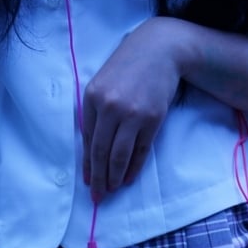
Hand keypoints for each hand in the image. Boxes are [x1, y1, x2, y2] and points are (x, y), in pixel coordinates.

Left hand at [82, 18, 183, 200]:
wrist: (159, 50)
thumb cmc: (128, 67)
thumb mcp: (103, 83)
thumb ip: (96, 112)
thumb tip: (92, 148)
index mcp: (92, 98)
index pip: (88, 140)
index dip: (88, 164)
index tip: (88, 182)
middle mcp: (110, 107)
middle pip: (101, 152)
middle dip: (99, 178)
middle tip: (98, 197)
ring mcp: (132, 114)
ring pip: (119, 155)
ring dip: (114, 177)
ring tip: (112, 190)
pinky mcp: (151, 120)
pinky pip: (140, 151)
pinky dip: (133, 168)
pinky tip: (128, 179)